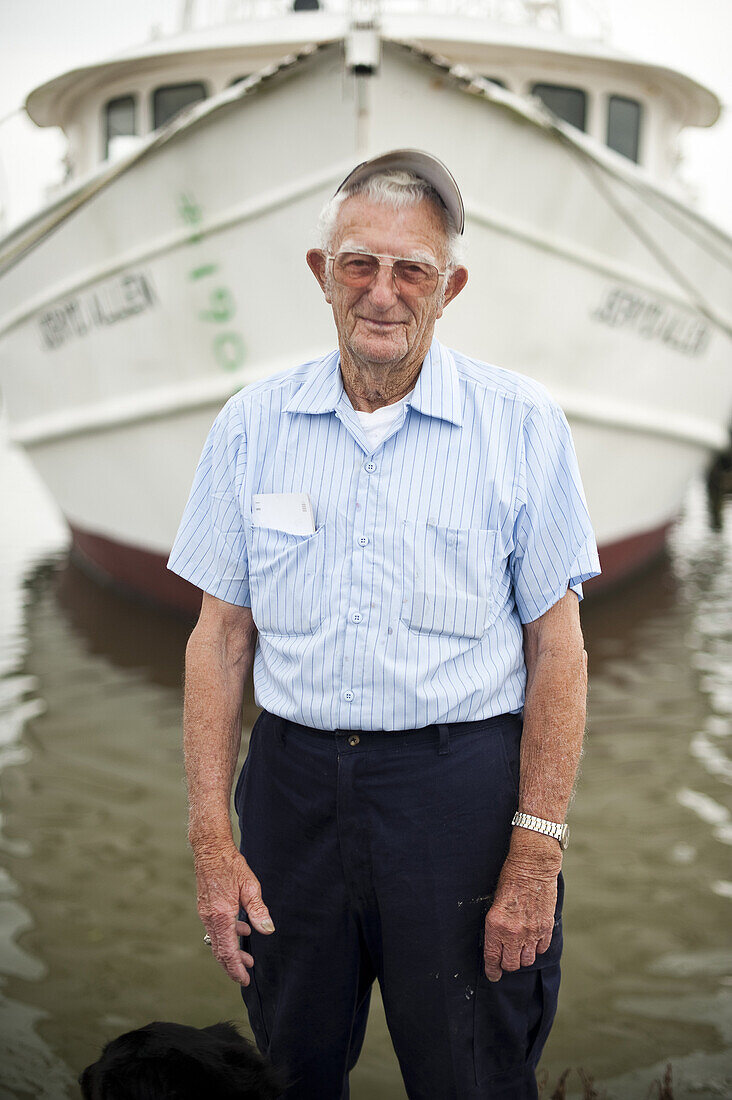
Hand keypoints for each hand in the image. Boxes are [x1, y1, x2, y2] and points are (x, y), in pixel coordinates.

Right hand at [194, 843, 274, 984]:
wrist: (210, 850)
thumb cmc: (231, 865)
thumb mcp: (250, 887)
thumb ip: (258, 910)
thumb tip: (268, 929)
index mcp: (222, 915)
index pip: (228, 951)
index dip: (236, 968)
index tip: (244, 979)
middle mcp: (210, 917)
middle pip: (220, 951)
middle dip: (233, 965)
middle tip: (245, 975)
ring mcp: (206, 913)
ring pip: (217, 941)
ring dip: (231, 951)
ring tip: (246, 956)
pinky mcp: (206, 908)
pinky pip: (216, 929)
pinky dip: (227, 936)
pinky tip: (241, 930)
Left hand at [483, 851, 558, 982]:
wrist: (533, 866)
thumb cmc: (511, 879)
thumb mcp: (495, 902)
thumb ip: (497, 925)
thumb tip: (498, 943)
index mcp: (496, 925)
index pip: (492, 958)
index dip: (492, 970)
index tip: (493, 975)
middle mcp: (513, 932)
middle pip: (511, 965)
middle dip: (507, 964)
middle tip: (506, 960)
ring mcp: (531, 932)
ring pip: (527, 960)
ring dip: (522, 957)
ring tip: (520, 948)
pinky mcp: (546, 928)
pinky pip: (541, 949)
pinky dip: (537, 948)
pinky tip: (533, 940)